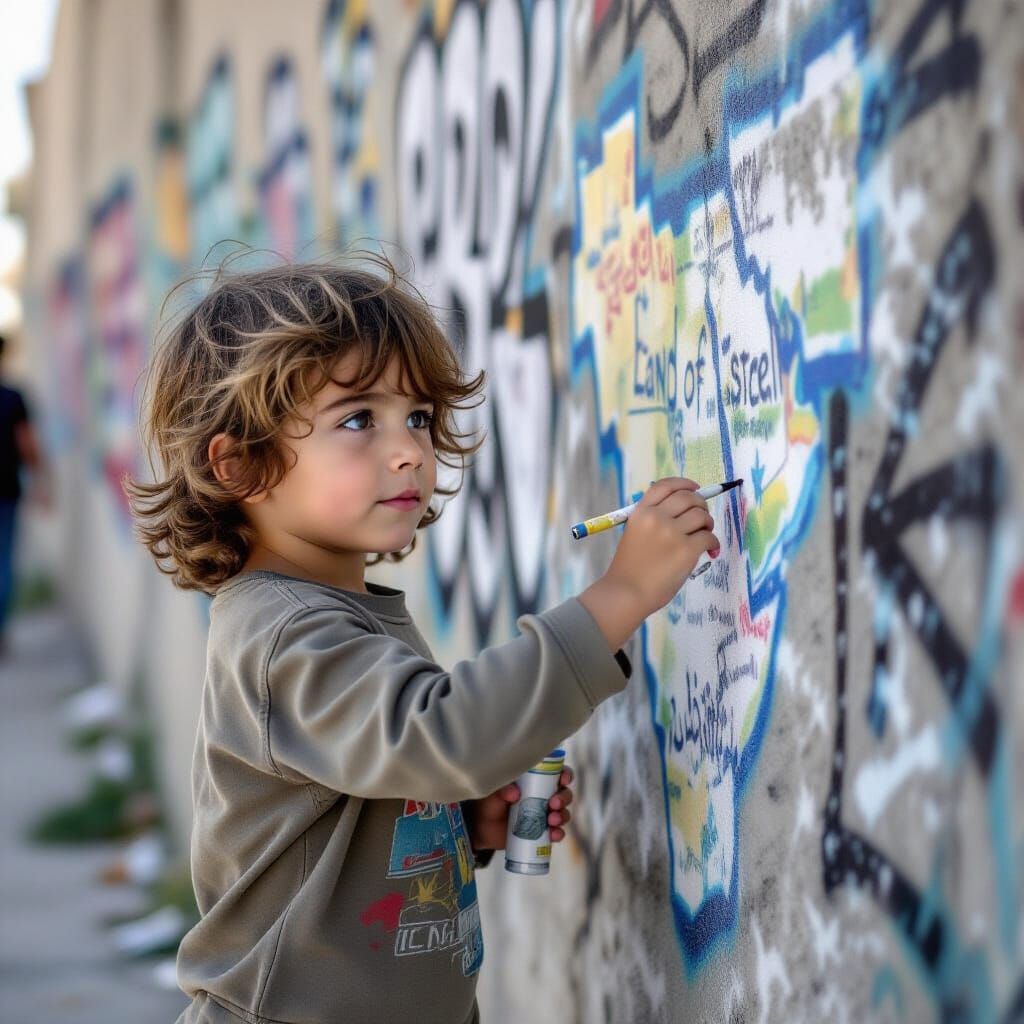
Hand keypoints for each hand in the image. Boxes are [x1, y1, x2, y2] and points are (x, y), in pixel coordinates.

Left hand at [465, 766, 574, 850]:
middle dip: (564, 798)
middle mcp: (545, 796)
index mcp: (536, 780)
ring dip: (562, 816)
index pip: (558, 773)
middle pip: (565, 794)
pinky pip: (556, 833)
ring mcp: (545, 815)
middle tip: (554, 803)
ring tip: (551, 820)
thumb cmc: (490, 802)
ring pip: (563, 813)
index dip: (565, 774)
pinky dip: (558, 833)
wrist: (483, 828)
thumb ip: (503, 789)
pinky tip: (553, 834)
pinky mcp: (542, 832)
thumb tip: (515, 793)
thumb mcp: (494, 792)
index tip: (563, 779)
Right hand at [606, 476, 719, 613]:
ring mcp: (672, 533)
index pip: (666, 486)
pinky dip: (713, 543)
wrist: (626, 593)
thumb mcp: (634, 534)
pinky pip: (709, 537)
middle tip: (702, 518)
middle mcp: (656, 518)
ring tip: (705, 535)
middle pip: (688, 497)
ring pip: (702, 516)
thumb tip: (685, 510)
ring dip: (708, 524)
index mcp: (641, 512)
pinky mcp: (686, 550)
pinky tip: (710, 551)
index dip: (684, 484)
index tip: (695, 488)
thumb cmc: (630, 569)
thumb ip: (653, 520)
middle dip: (701, 505)